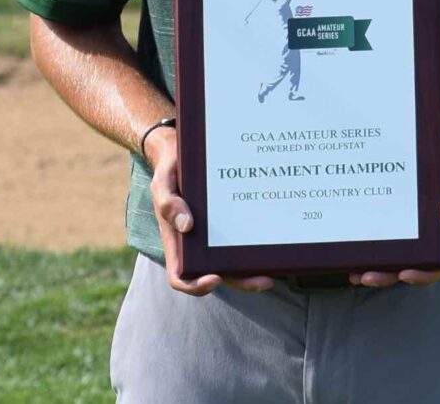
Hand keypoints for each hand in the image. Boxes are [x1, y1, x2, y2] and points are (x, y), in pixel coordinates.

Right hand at [147, 125, 274, 296]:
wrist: (181, 153)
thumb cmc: (170, 171)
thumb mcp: (163, 182)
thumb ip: (168, 203)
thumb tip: (187, 226)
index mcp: (177, 242)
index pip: (180, 277)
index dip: (196, 286)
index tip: (215, 278)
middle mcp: (197, 245)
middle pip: (218, 275)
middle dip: (241, 282)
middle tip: (264, 280)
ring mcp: (214, 237)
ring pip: (234, 262)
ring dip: (253, 270)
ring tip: (276, 268)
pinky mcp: (228, 224)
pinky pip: (241, 240)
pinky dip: (255, 246)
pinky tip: (273, 241)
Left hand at [349, 118, 439, 288]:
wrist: (438, 136)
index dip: (424, 274)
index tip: (405, 274)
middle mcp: (427, 231)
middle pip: (410, 263)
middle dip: (388, 275)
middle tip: (366, 277)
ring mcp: (409, 223)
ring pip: (393, 253)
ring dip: (375, 266)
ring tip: (354, 273)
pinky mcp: (393, 209)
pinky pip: (380, 230)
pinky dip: (367, 242)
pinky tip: (349, 246)